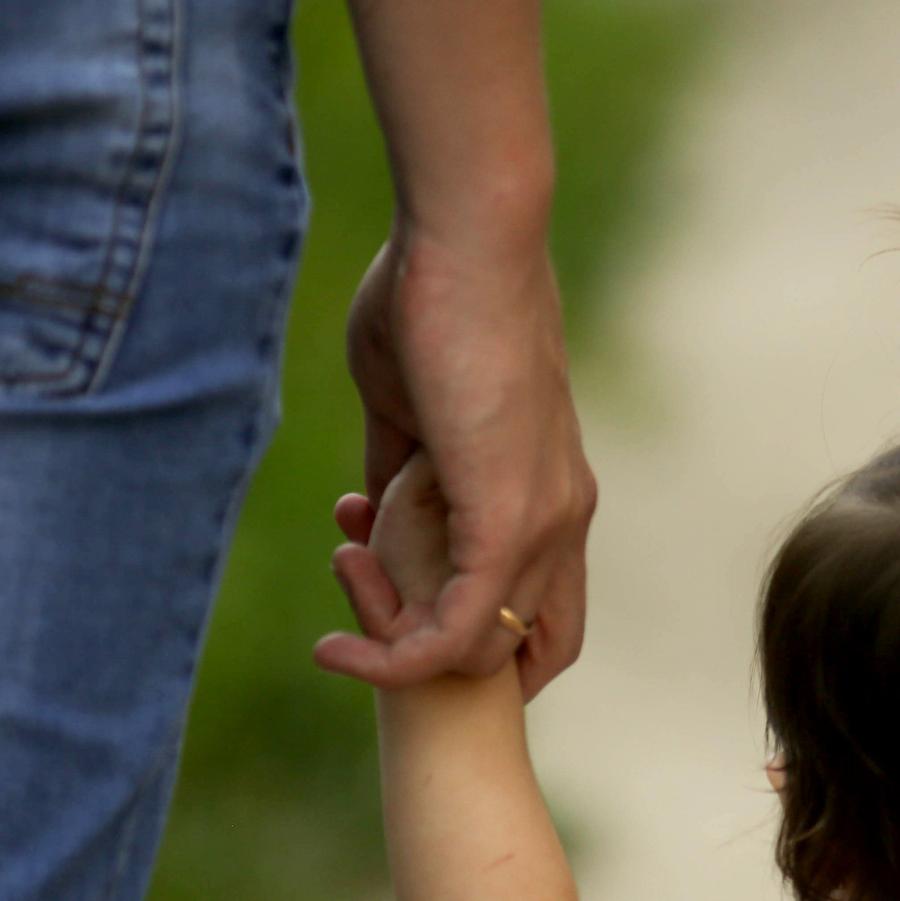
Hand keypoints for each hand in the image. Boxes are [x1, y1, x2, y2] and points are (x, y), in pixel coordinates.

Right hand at [314, 228, 593, 697]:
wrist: (465, 244)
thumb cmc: (434, 303)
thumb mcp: (409, 409)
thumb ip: (399, 471)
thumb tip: (371, 512)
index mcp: (550, 496)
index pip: (545, 618)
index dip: (479, 645)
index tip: (395, 612)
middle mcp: (563, 521)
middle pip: (515, 647)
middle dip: (423, 642)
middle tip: (353, 586)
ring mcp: (545, 524)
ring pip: (478, 649)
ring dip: (394, 643)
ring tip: (341, 601)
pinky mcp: (509, 520)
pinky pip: (459, 631)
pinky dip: (396, 656)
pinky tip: (336, 649)